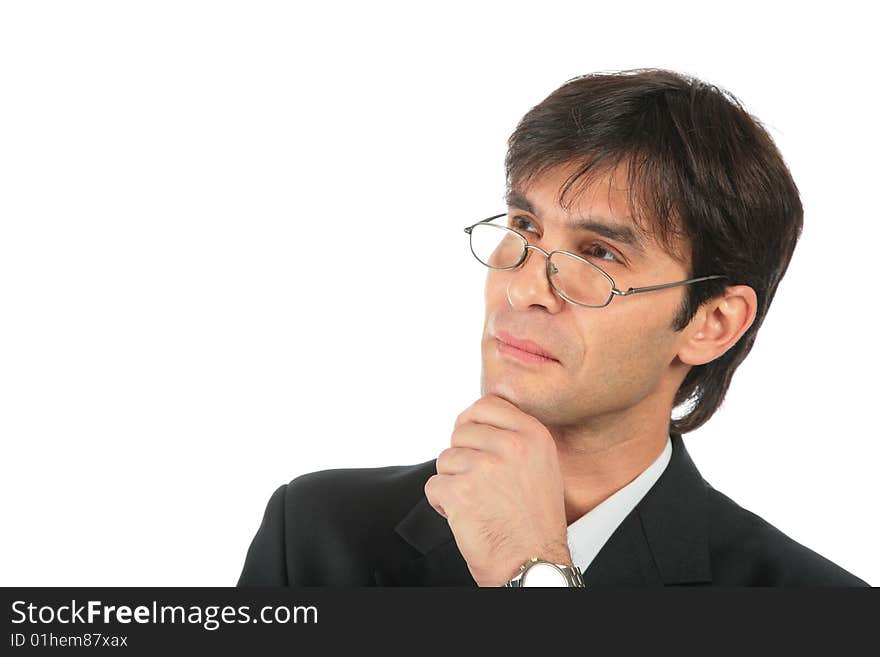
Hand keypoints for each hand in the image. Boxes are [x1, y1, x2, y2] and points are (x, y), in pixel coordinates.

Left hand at [424, 394, 571, 586]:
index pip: (486, 405)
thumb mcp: (542, 465)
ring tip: (477, 503)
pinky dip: (442, 504)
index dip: (472, 422)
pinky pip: (434, 486)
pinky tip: (466, 516)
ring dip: (453, 482)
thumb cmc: (536, 522)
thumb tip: (478, 419)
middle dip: (462, 456)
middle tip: (478, 483)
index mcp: (532, 435)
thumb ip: (515, 436)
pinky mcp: (460, 492)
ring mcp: (483, 468)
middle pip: (461, 431)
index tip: (471, 439)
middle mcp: (510, 446)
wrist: (533, 564)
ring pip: (445, 460)